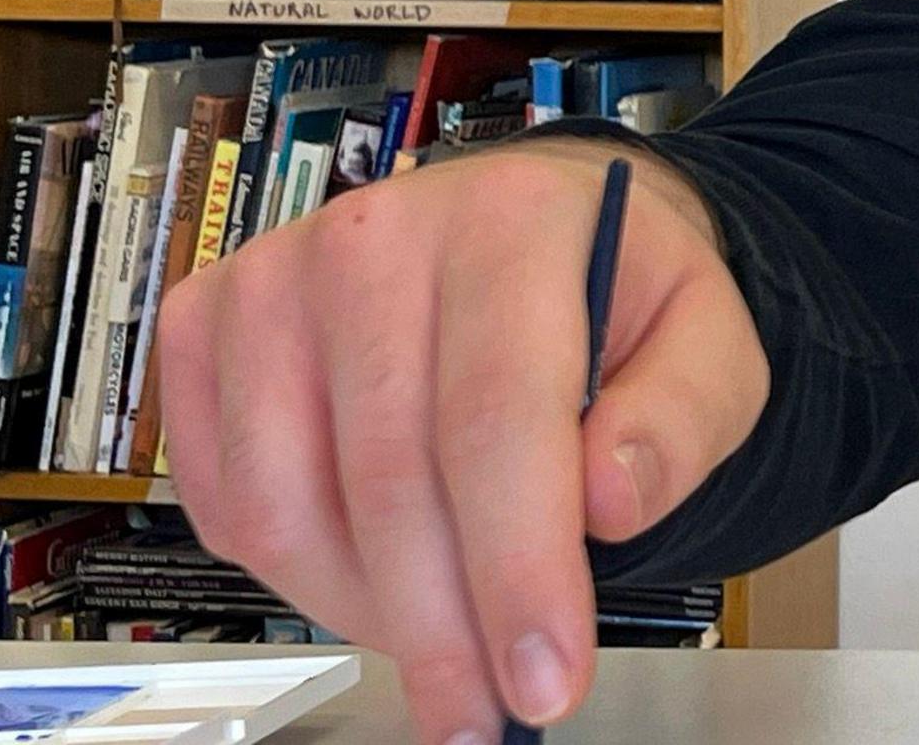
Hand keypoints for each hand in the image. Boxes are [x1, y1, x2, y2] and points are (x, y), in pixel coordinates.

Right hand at [157, 139, 768, 744]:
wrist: (540, 224)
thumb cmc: (619, 288)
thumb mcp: (711, 336)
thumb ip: (683, 417)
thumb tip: (611, 497)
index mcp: (511, 221)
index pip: (496, 420)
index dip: (516, 570)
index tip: (544, 679)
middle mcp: (374, 237)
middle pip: (388, 482)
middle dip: (445, 630)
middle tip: (491, 710)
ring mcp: (273, 281)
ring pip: (288, 507)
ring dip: (368, 613)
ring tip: (447, 646)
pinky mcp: (207, 328)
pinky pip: (226, 500)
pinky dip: (300, 572)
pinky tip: (379, 582)